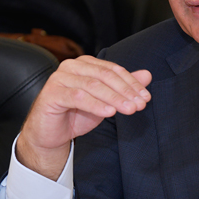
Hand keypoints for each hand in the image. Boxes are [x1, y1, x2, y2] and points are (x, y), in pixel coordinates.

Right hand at [16, 55, 151, 179]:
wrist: (50, 134)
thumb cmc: (76, 114)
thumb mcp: (105, 102)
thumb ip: (124, 87)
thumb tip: (147, 75)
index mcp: (85, 64)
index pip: (113, 70)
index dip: (132, 83)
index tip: (146, 97)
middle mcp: (71, 66)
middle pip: (104, 75)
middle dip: (125, 91)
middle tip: (140, 104)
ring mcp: (59, 78)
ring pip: (93, 85)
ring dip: (114, 98)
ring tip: (130, 109)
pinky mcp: (52, 93)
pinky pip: (77, 97)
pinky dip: (96, 105)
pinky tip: (110, 113)